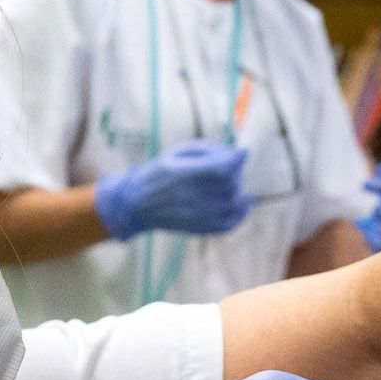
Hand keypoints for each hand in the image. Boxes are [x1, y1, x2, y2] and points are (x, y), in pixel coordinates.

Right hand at [93, 139, 252, 239]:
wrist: (136, 204)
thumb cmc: (158, 172)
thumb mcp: (176, 152)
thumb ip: (206, 151)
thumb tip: (235, 154)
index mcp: (185, 174)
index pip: (222, 168)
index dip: (236, 159)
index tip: (243, 151)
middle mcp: (192, 197)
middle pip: (229, 183)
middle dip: (234, 172)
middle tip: (227, 167)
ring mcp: (197, 215)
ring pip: (232, 203)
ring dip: (237, 189)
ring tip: (231, 182)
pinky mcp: (200, 228)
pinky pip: (229, 223)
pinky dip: (241, 212)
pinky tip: (243, 201)